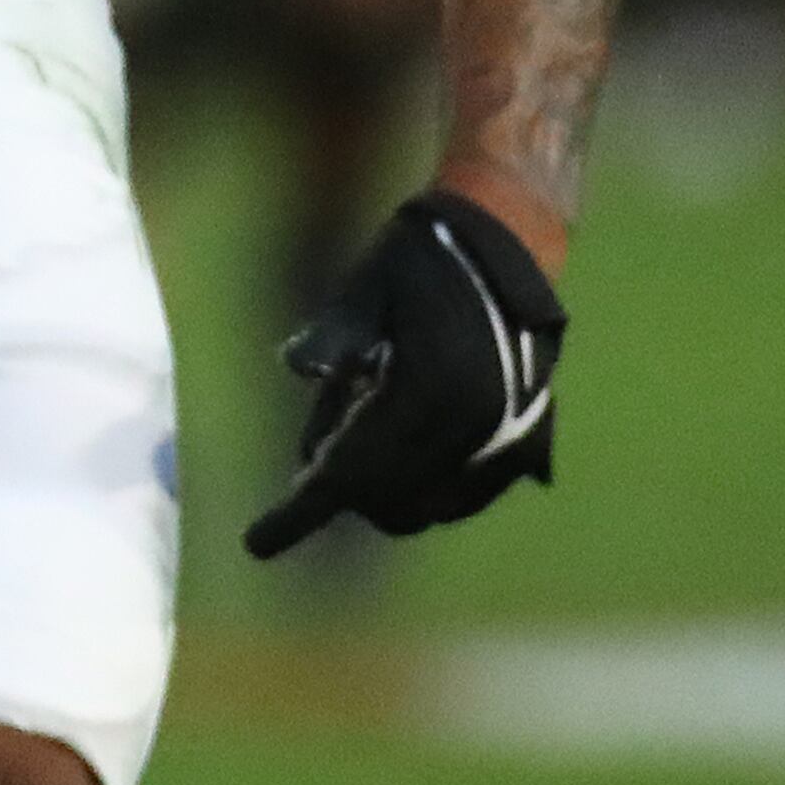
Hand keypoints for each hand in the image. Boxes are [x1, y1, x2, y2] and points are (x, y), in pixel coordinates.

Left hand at [245, 187, 564, 558]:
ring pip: (426, 506)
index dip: (301, 511)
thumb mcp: (363, 286)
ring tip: (363, 412)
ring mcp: (507, 442)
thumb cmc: (420, 256)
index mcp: (430, 392)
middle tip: (319, 430)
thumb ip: (332, 336)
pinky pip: (462, 493)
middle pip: (387, 499)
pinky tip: (402, 431)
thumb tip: (294, 369)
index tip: (257, 542)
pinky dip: (424, 483)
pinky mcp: (528, 443)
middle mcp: (474, 429)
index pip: (352, 472)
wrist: (503, 242)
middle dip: (340, 486)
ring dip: (382, 486)